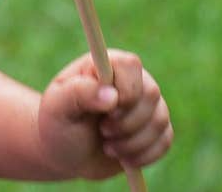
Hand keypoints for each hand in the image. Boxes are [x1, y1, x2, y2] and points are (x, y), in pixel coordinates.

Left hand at [36, 49, 172, 178]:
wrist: (65, 154)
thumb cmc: (57, 125)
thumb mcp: (56, 108)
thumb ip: (79, 93)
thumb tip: (111, 95)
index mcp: (105, 66)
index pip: (131, 64)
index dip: (125, 90)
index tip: (107, 111)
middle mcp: (131, 80)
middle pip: (151, 93)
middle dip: (127, 122)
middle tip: (103, 132)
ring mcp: (145, 104)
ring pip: (160, 119)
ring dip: (133, 142)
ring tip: (108, 147)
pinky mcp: (154, 129)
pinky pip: (165, 140)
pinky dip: (144, 155)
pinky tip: (123, 158)